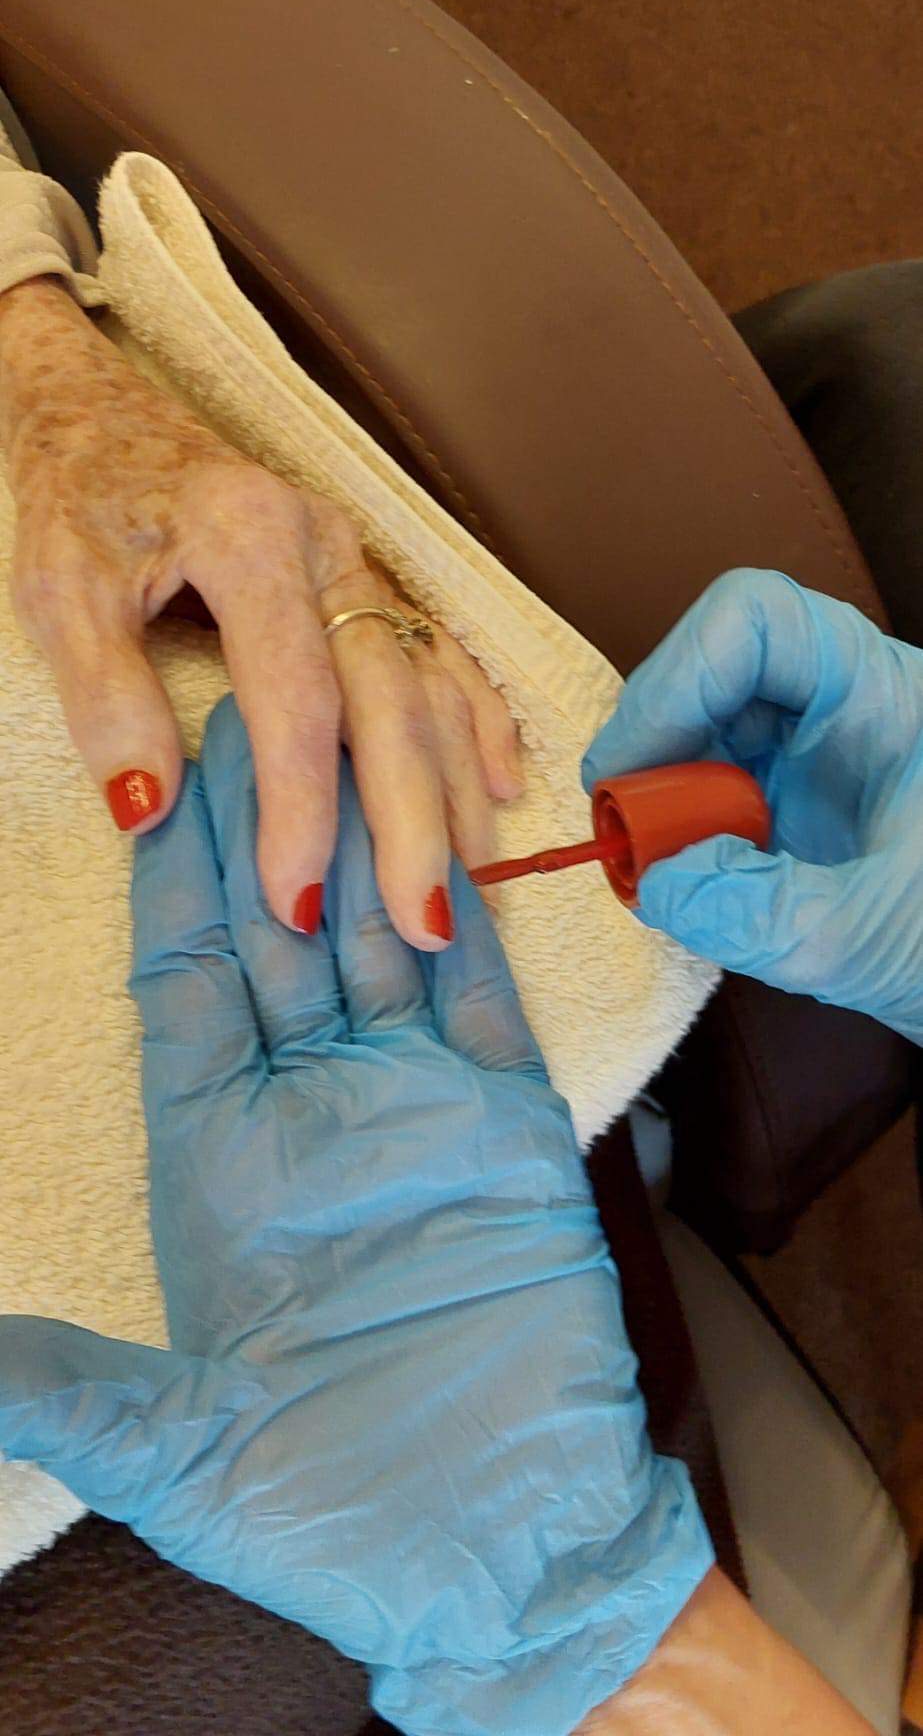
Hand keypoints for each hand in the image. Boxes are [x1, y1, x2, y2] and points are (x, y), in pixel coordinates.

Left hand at [0, 276, 522, 948]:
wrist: (102, 410)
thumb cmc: (81, 498)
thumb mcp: (59, 588)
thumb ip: (102, 695)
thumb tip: (148, 812)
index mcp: (249, 539)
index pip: (294, 697)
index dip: (302, 805)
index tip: (295, 899)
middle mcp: (326, 545)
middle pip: (390, 698)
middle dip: (412, 820)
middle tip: (424, 925)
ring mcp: (357, 557)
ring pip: (430, 680)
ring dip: (454, 786)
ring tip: (469, 881)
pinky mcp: (365, 571)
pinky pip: (442, 649)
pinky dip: (477, 717)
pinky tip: (498, 783)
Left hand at [0, 702, 710, 1735]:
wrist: (506, 1558)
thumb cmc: (334, 1517)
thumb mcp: (179, 1452)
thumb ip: (70, 1392)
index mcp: (216, 1163)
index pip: (185, 985)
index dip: (173, 884)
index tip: (154, 784)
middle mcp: (310, 1112)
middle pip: (277, 928)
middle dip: (261, 816)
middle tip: (250, 698)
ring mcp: (413, 1106)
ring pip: (376, 930)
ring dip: (362, 831)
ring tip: (343, 721)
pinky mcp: (507, 1124)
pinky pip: (480, 994)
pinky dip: (463, 910)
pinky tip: (444, 830)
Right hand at [582, 568, 922, 1043]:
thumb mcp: (874, 939)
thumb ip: (763, 914)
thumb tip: (659, 882)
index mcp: (886, 698)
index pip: (758, 621)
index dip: (679, 675)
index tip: (632, 766)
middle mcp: (845, 708)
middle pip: (717, 667)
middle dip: (656, 738)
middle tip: (625, 825)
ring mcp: (818, 754)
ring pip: (704, 724)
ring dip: (662, 787)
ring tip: (656, 862)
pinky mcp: (796, 803)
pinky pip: (712, 784)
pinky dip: (680, 827)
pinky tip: (685, 876)